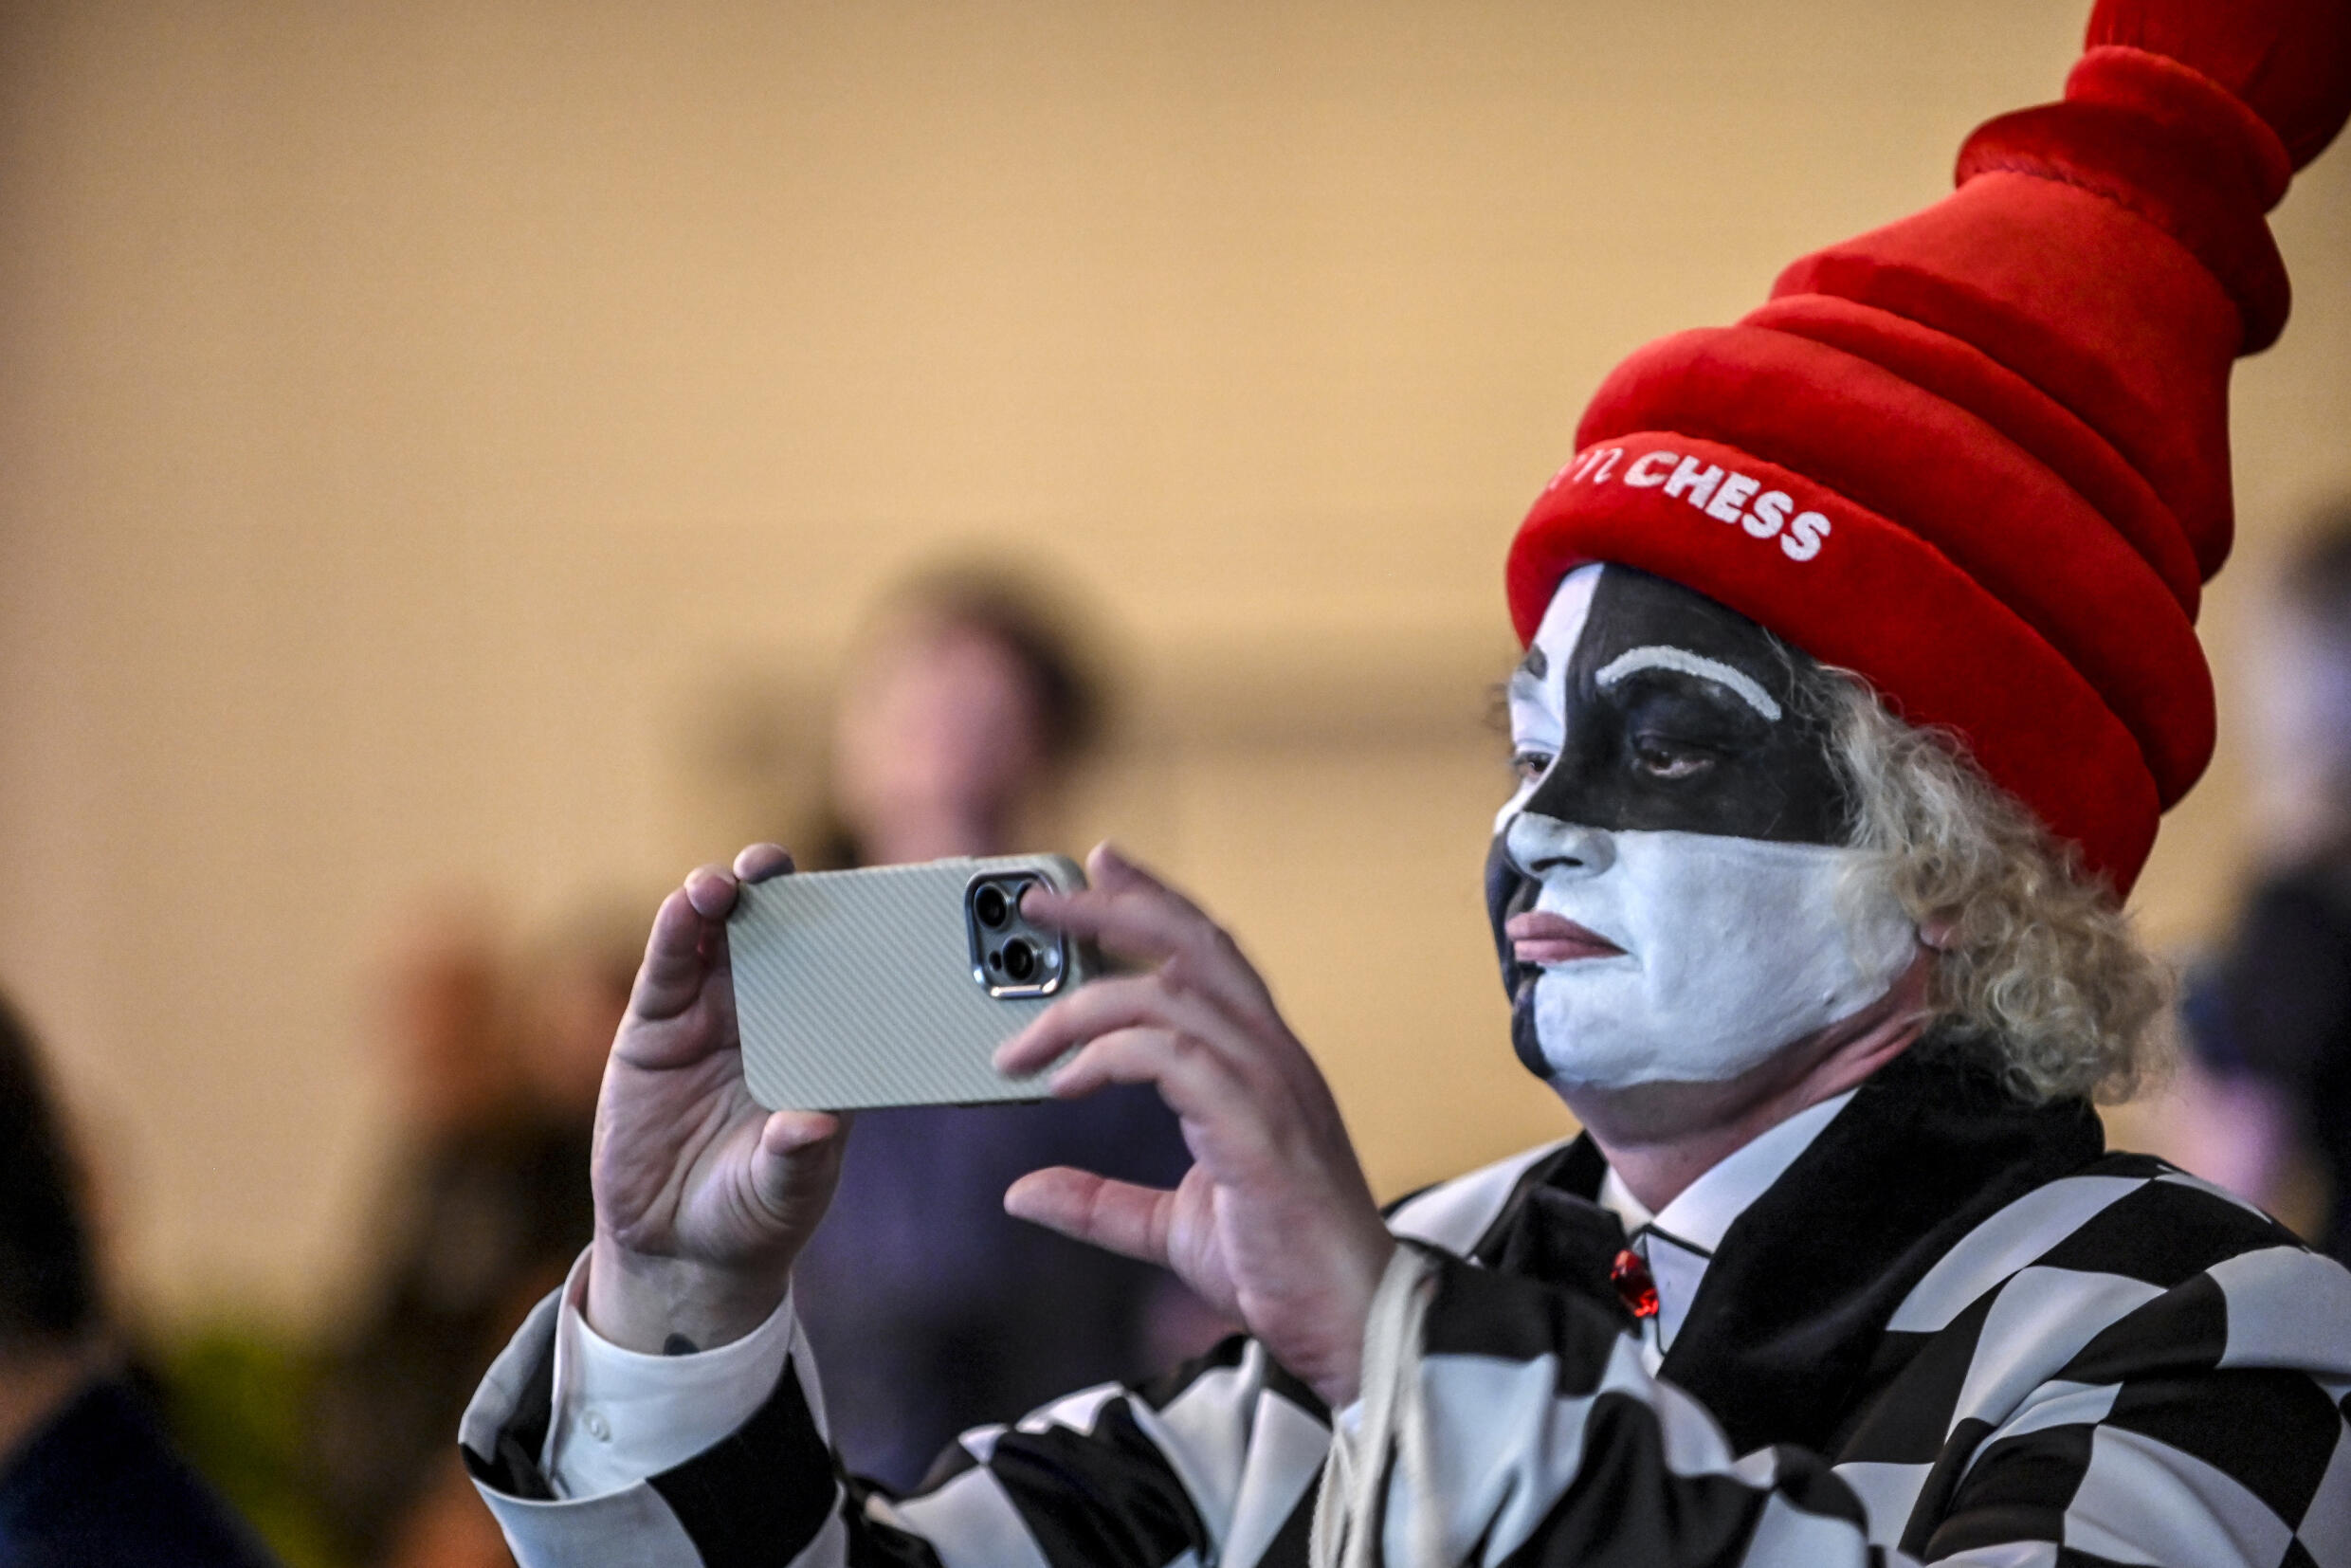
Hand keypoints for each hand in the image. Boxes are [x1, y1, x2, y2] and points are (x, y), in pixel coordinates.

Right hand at [585, 845, 848, 1354]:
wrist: (677, 1250)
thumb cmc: (754, 1215)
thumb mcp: (785, 1192)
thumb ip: (797, 1158)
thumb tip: (816, 1125)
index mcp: (821, 1046)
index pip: (842, 974)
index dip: (850, 930)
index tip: (861, 898)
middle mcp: (770, 1019)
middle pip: (779, 936)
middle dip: (782, 892)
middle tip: (779, 865)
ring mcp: (710, 1018)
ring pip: (719, 939)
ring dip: (724, 899)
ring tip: (728, 881)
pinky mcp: (655, 1029)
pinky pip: (666, 969)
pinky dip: (674, 931)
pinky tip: (683, 905)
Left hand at [997, 844, 1394, 1407]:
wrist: (1353, 1322)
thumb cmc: (1280, 1267)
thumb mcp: (1168, 1229)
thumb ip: (1099, 1202)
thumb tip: (1021, 1189)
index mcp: (1263, 1063)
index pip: (1210, 953)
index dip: (1154, 903)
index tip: (1100, 870)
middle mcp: (1273, 1056)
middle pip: (1191, 945)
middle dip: (1112, 910)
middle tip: (1041, 898)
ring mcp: (1270, 1085)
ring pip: (1171, 994)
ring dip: (1083, 1003)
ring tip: (1018, 1040)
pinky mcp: (1256, 1127)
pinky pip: (1170, 1057)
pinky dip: (1107, 1058)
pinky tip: (1063, 1083)